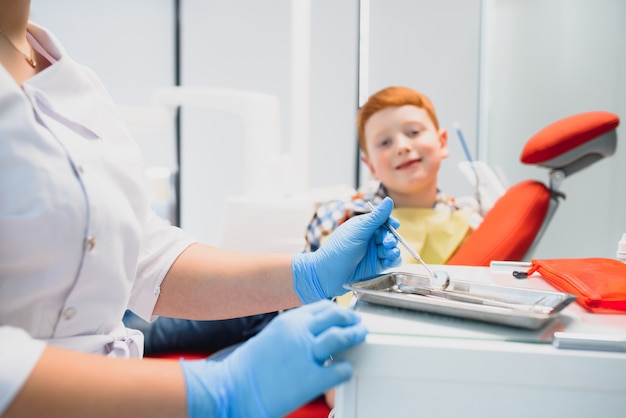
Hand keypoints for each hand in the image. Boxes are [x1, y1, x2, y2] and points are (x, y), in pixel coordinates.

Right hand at [180, 300, 367, 417]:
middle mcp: (299, 333)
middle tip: (357, 323)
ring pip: (342, 336)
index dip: (337, 309)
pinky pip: (341, 370)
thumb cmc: (246, 368)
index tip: (342, 313)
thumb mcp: (269, 338)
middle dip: (350, 318)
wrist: (231, 388)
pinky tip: (346, 370)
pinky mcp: (312, 379)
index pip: (321, 306)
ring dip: (355, 335)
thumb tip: (308, 333)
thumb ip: (291, 332)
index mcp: (288, 322)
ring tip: (360, 336)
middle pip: (336, 316)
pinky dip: (347, 369)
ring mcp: (306, 354)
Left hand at [292, 196, 401, 302]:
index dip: (390, 223)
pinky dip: (393, 261)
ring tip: (390, 253)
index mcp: (364, 226)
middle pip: (389, 235)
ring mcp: (373, 253)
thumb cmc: (339, 249)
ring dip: (393, 250)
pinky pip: (390, 262)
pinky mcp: (376, 266)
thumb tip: (389, 200)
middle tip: (387, 243)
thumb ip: (375, 218)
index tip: (394, 225)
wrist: (328, 274)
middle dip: (391, 238)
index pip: (382, 221)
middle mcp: (370, 239)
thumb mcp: (358, 231)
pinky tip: (389, 261)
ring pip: (391, 248)